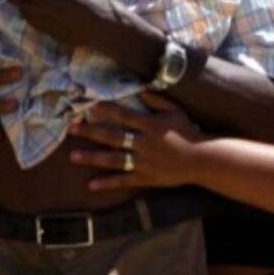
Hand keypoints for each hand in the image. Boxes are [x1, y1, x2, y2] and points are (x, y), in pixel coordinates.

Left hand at [69, 91, 205, 190]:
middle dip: (91, 131)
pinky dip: (108, 183)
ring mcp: (144, 162)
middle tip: (71, 129)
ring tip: (72, 156)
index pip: (124, 115)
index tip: (89, 106)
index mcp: (150, 125)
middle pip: (112, 136)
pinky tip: (91, 184)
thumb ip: (157, 100)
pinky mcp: (146, 178)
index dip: (106, 110)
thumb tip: (140, 89)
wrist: (202, 159)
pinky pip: (124, 180)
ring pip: (114, 159)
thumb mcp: (175, 111)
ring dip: (92, 157)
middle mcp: (144, 143)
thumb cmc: (188, 132)